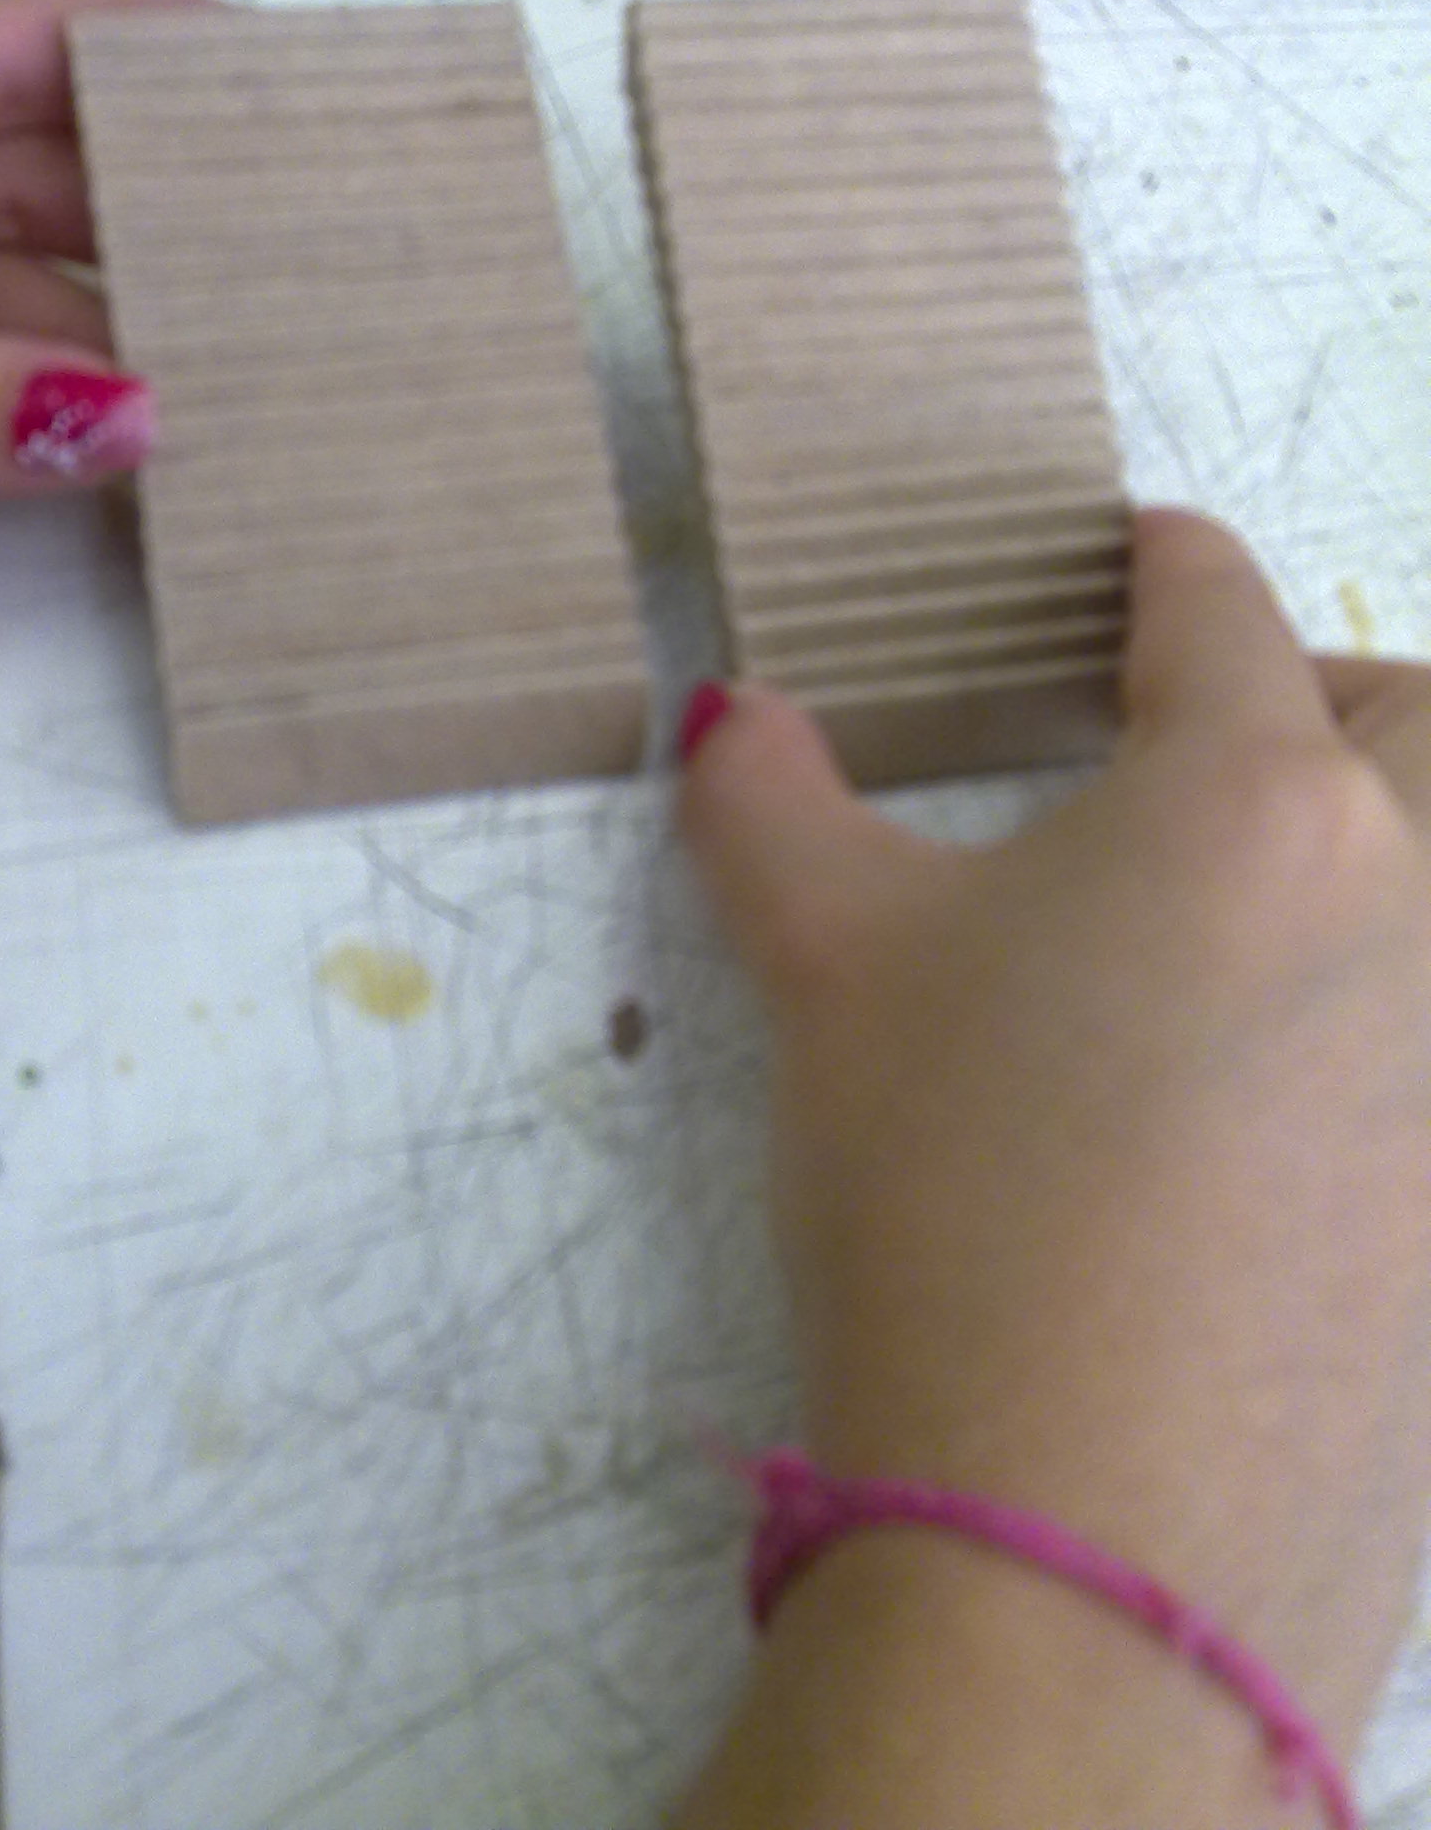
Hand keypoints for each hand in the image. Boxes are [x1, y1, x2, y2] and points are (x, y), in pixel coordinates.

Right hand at [677, 510, 1430, 1825]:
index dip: (1162, 562)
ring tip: (1250, 921)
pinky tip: (1276, 1117)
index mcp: (1255, 803)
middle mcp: (1417, 908)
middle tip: (1216, 740)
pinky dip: (1382, 1033)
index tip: (1137, 549)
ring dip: (1380, 864)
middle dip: (1330, 695)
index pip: (1216, 615)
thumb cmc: (954, 1187)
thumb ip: (769, 806)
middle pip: (1418, 725)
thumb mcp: (824, 969)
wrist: (1089, 1537)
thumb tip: (723, 714)